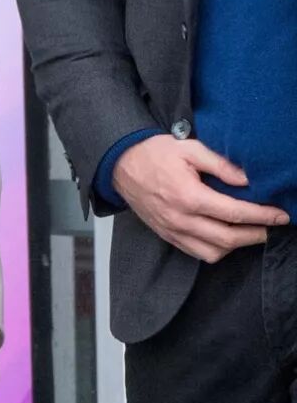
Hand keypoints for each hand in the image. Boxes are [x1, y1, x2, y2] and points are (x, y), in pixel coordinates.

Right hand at [112, 137, 288, 261]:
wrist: (121, 165)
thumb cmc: (154, 153)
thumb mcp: (190, 149)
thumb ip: (221, 164)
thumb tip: (248, 179)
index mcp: (188, 196)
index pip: (234, 213)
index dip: (262, 216)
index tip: (280, 215)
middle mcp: (180, 219)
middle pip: (227, 239)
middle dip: (256, 234)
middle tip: (273, 227)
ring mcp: (172, 231)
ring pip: (212, 252)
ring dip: (236, 246)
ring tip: (250, 232)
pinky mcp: (167, 235)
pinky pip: (196, 252)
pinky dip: (216, 249)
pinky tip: (226, 237)